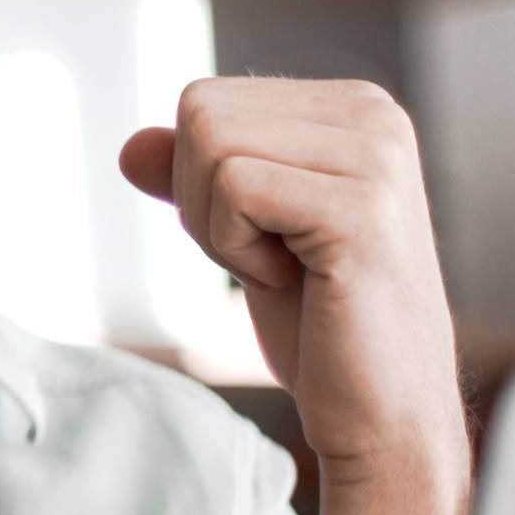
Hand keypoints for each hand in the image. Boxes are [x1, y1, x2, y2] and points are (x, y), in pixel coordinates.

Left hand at [122, 79, 466, 491]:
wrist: (383, 414)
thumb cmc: (322, 324)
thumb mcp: (246, 234)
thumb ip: (195, 179)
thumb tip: (130, 147)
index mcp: (352, 107)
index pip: (204, 100)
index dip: (200, 182)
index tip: (267, 236)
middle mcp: (373, 114)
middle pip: (201, 113)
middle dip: (203, 200)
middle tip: (274, 258)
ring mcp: (375, 157)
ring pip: (211, 145)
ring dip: (222, 228)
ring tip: (289, 269)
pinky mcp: (361, 207)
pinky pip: (234, 189)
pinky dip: (236, 248)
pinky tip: (295, 281)